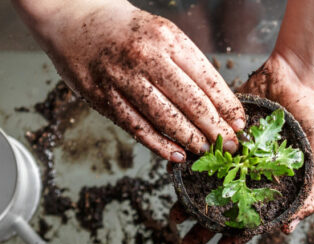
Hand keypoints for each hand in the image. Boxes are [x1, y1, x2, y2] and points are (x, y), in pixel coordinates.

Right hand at [13, 0, 244, 161]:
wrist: (73, 18)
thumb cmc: (124, 29)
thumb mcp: (161, 32)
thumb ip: (184, 63)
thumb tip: (216, 102)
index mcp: (168, 38)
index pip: (207, 79)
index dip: (227, 106)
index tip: (241, 124)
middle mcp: (147, 56)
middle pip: (191, 101)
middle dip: (216, 128)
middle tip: (231, 146)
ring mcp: (123, 78)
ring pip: (165, 118)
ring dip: (191, 140)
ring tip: (207, 152)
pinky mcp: (103, 97)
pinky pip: (137, 127)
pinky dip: (159, 144)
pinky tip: (176, 155)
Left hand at [169, 52, 313, 243]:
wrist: (304, 78)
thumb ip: (310, 198)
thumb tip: (287, 230)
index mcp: (270, 187)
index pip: (250, 219)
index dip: (235, 237)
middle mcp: (247, 173)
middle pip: (222, 206)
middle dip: (203, 225)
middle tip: (187, 240)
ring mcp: (232, 153)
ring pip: (205, 182)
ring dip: (188, 199)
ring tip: (173, 214)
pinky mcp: (220, 131)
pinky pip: (199, 149)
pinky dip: (185, 162)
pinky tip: (173, 175)